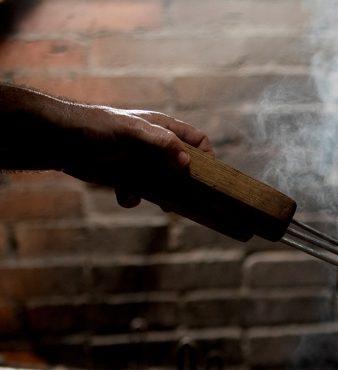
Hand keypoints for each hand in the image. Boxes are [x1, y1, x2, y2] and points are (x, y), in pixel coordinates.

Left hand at [59, 103, 214, 207]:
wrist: (61, 140)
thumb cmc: (97, 127)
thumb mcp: (132, 131)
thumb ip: (161, 143)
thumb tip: (186, 162)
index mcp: (162, 129)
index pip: (197, 140)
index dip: (206, 157)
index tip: (206, 176)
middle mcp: (155, 145)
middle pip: (183, 166)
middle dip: (184, 182)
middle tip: (186, 198)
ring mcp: (141, 162)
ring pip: (163, 183)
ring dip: (160, 195)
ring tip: (159, 203)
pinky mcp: (125, 176)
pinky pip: (139, 192)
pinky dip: (133, 198)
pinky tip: (125, 196)